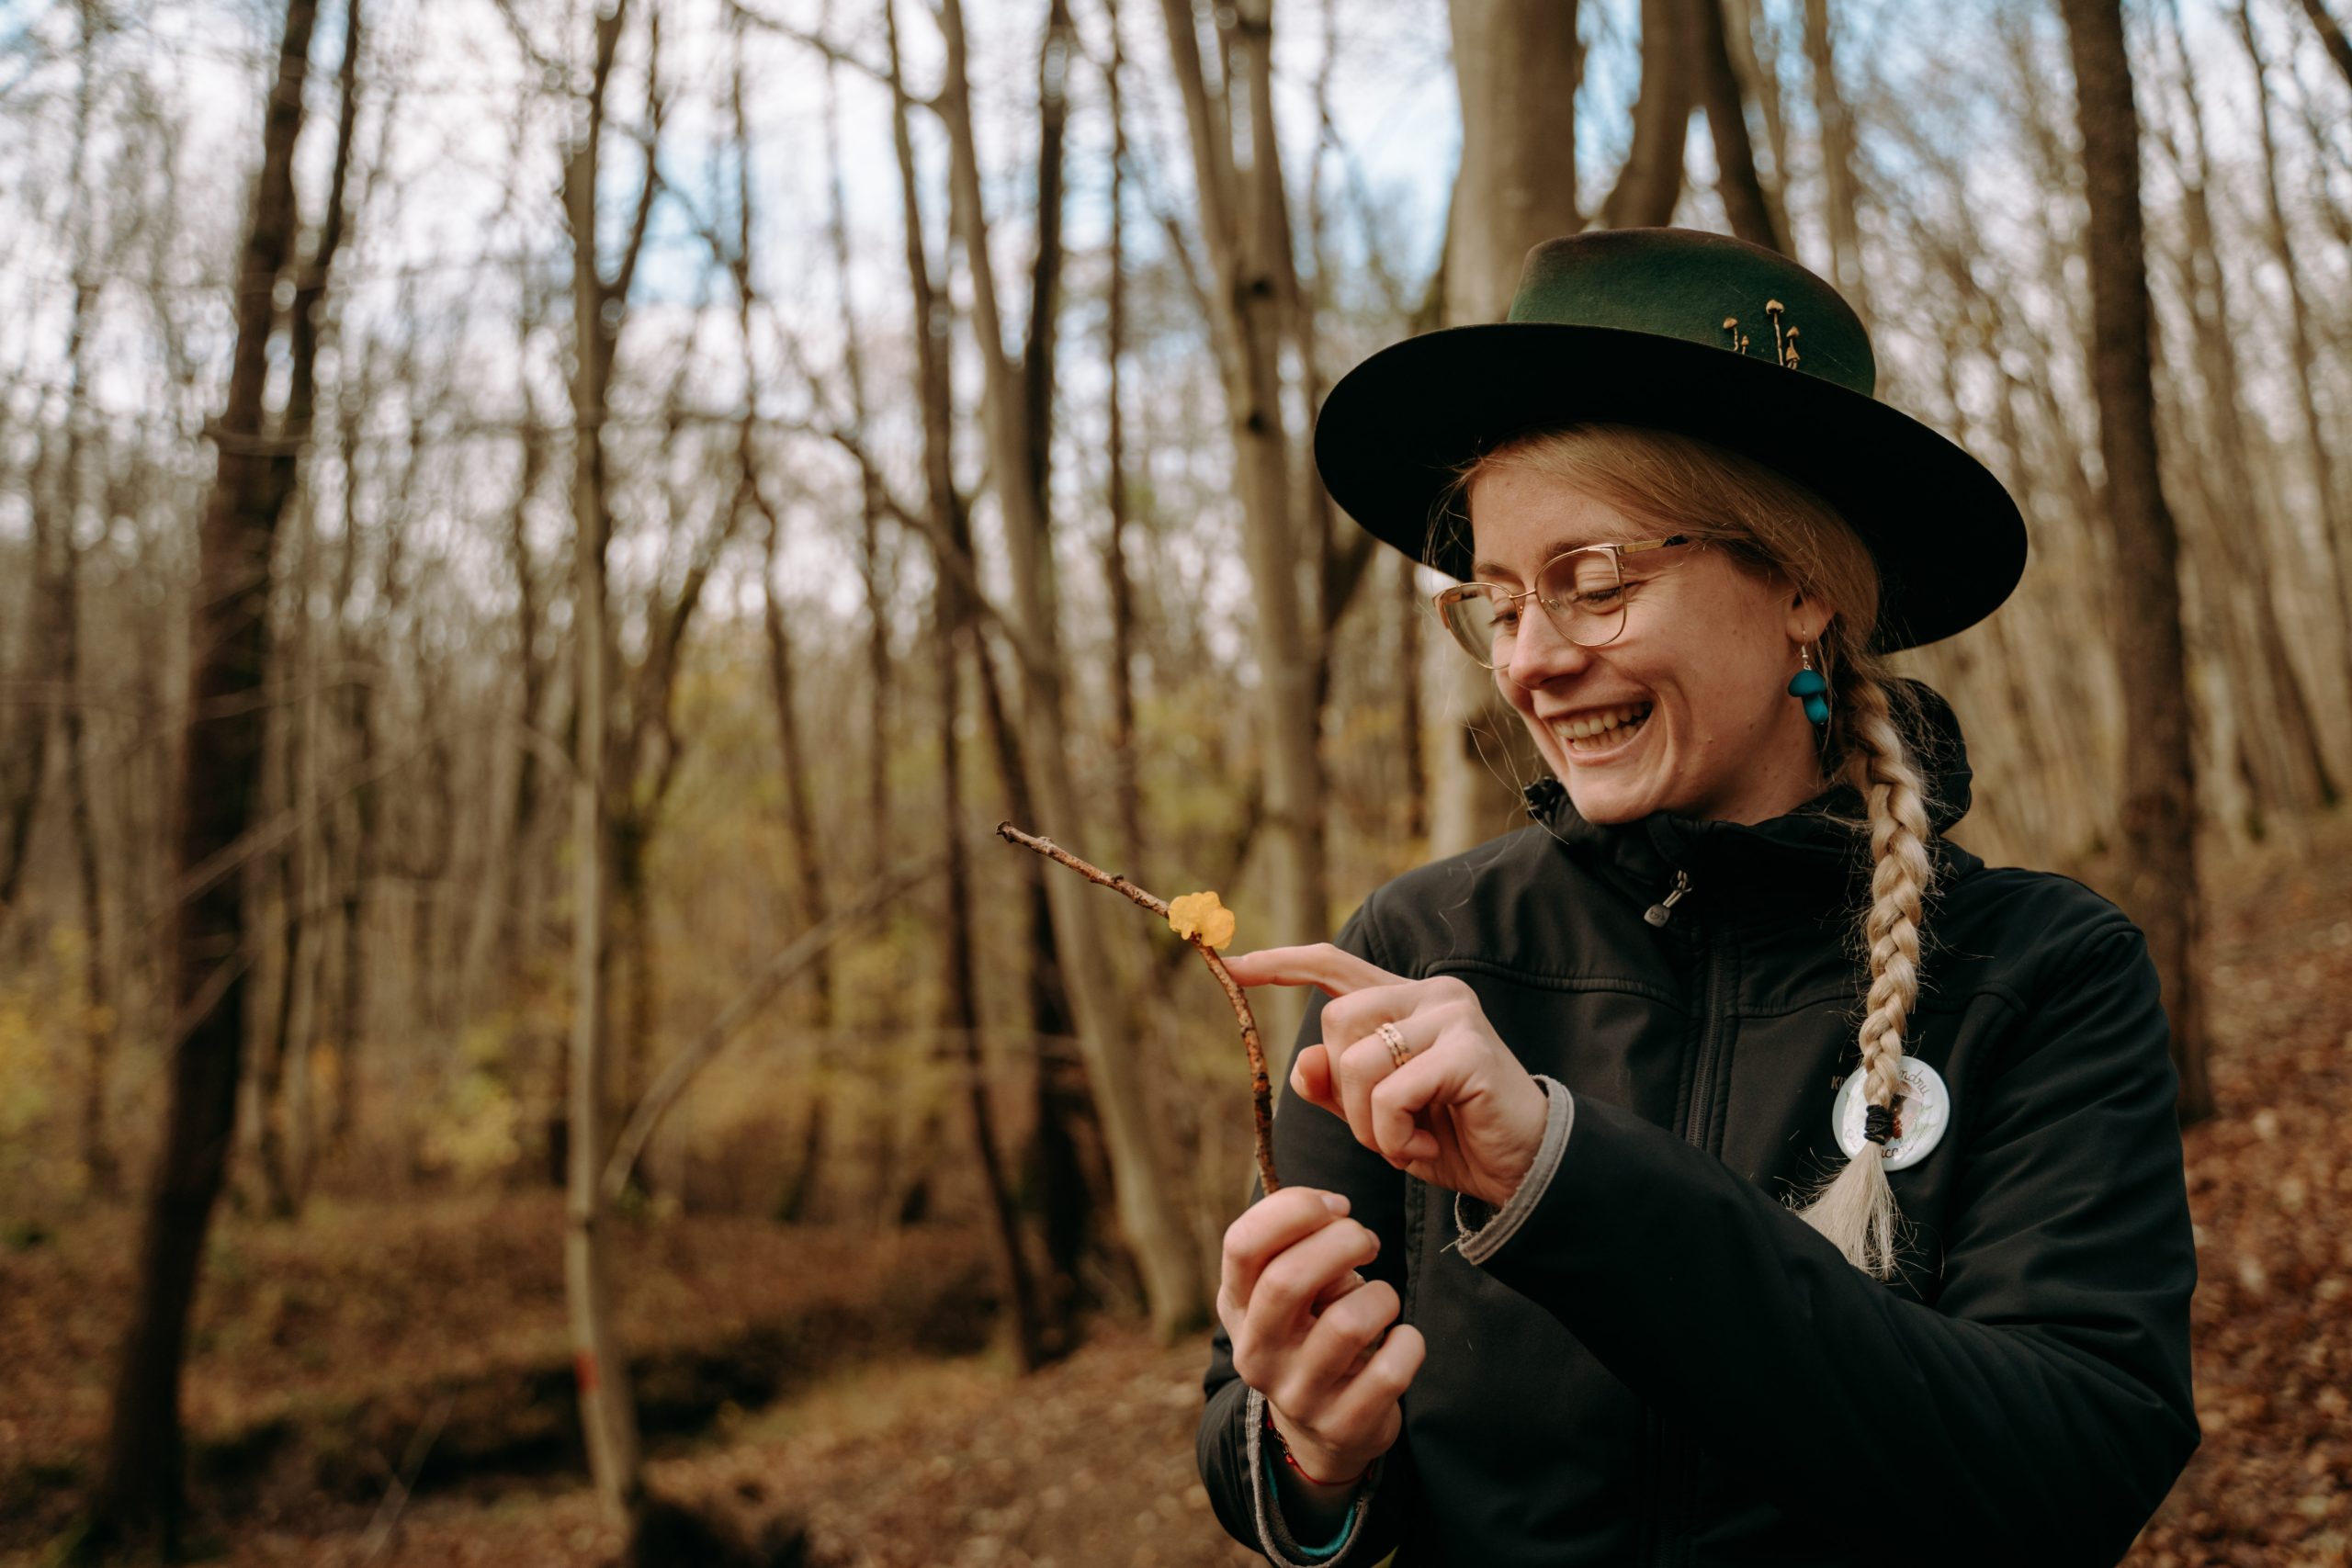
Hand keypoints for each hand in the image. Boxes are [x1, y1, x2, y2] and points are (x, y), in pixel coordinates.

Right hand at [1219, 1185, 1425, 1483]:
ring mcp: (1298, 1394)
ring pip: (1348, 1324)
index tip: (1335, 1205)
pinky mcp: (1343, 1425)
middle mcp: (1257, 1352)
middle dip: (1343, 1241)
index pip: (1242, 1243)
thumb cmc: (1311, 1330)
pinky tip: (1400, 1340)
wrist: (1321, 1428)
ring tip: (1382, 1300)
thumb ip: (1298, 1247)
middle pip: (1288, 1279)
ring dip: (1381, 1296)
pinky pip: (1390, 1371)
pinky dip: (1408, 1343)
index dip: (1294, 1209)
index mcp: (1236, 1306)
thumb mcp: (1288, 1290)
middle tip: (1367, 1243)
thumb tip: (1334, 1212)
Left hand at [1222, 943, 1547, 1206]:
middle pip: (1334, 1024)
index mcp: (1406, 1000)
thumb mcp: (1379, 1117)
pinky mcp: (1468, 1049)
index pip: (1333, 965)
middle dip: (1341, 1092)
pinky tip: (1426, 1149)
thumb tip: (1301, 1063)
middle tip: (1383, 1130)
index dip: (1280, 964)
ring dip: (1366, 1123)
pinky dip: (1393, 1135)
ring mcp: (1453, 1016)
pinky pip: (1390, 1093)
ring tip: (1406, 1143)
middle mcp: (1431, 995)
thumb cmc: (1453, 1138)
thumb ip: (1336, 1087)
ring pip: (1357, 1061)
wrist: (1524, 1171)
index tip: (1231, 963)